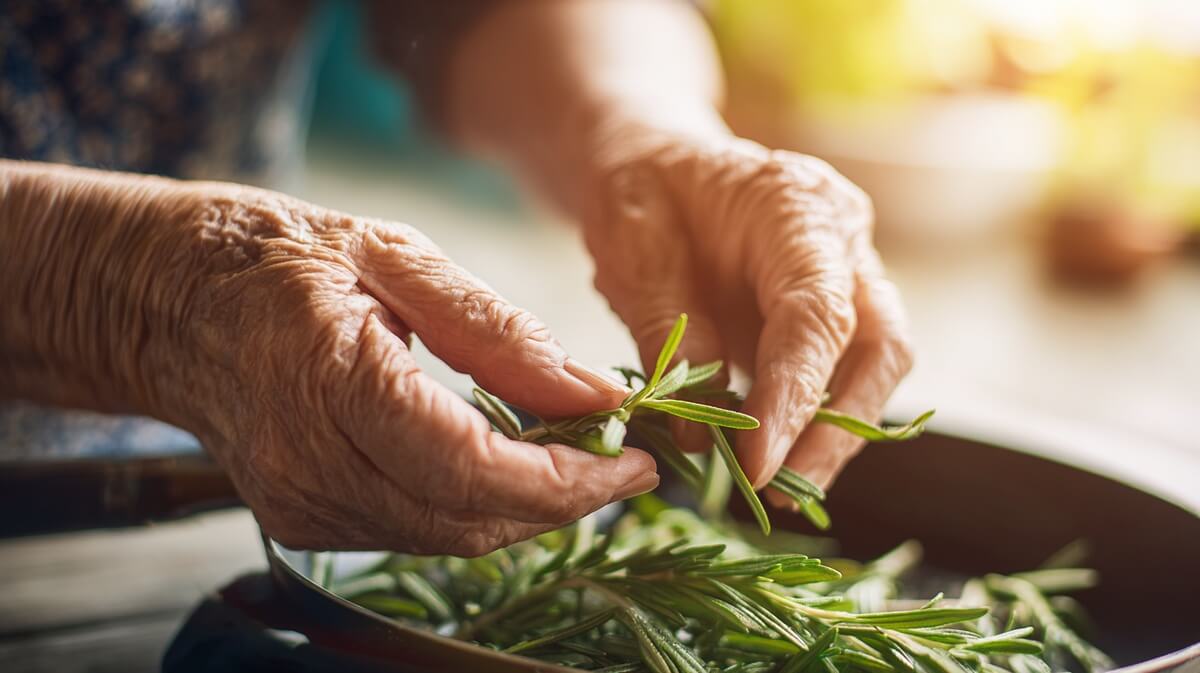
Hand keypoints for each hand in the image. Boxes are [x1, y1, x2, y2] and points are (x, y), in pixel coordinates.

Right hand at [0, 164, 656, 554]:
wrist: (165, 298)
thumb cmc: (277, 257)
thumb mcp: (394, 256)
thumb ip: (496, 332)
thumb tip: (592, 393)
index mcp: (331, 379)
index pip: (472, 469)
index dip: (568, 481)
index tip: (637, 460)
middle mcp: (308, 462)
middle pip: (469, 519)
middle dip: (562, 500)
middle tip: (621, 455)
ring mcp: (297, 503)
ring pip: (448, 537)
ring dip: (524, 506)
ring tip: (571, 451)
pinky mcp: (299, 519)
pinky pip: (413, 531)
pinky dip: (473, 505)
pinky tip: (500, 459)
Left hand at [577, 117, 913, 497]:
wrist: (656, 161)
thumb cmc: (641, 192)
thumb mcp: (632, 253)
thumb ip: (669, 336)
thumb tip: (699, 435)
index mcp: (794, 205)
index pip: (818, 314)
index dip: (795, 396)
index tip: (760, 465)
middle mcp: (843, 235)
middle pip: (879, 345)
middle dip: (837, 429)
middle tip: (780, 490)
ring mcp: (850, 269)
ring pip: (877, 364)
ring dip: (836, 433)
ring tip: (778, 487)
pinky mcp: (838, 305)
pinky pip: (847, 368)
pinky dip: (819, 417)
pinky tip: (777, 458)